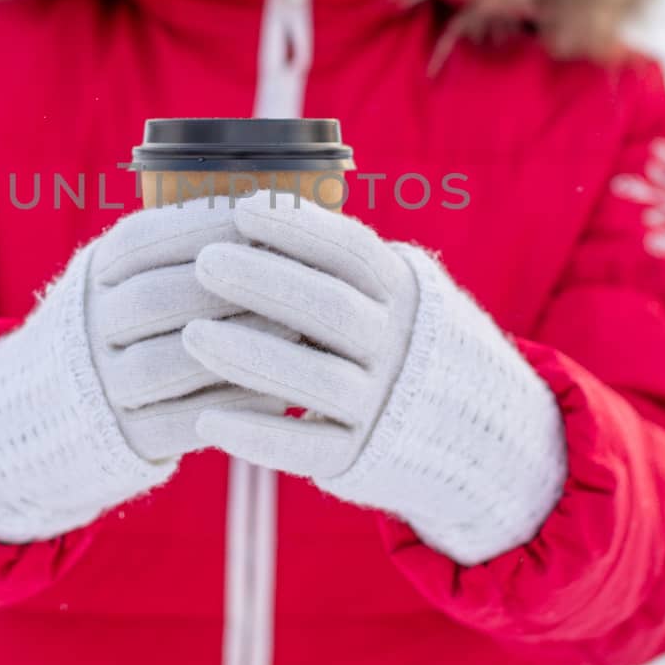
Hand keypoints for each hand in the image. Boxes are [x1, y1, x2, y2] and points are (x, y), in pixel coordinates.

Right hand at [0, 201, 287, 542]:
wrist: (63, 403)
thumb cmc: (135, 317)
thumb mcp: (140, 269)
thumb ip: (191, 243)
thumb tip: (275, 209)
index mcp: (97, 272)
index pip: (144, 239)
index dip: (207, 228)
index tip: (267, 221)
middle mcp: (91, 325)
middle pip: (156, 299)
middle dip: (230, 287)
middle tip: (297, 279)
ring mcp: (104, 384)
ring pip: (168, 363)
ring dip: (238, 346)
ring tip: (297, 335)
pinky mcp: (126, 437)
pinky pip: (182, 423)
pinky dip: (232, 406)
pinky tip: (279, 394)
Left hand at [184, 192, 568, 564]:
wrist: (472, 432)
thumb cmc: (390, 342)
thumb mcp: (383, 297)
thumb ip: (331, 267)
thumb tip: (243, 210)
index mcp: (402, 293)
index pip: (353, 251)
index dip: (299, 228)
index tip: (242, 208)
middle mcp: (397, 345)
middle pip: (330, 308)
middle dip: (264, 282)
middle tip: (205, 263)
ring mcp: (381, 403)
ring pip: (316, 379)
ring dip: (250, 356)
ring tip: (191, 335)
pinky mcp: (360, 456)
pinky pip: (308, 446)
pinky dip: (258, 435)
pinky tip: (207, 418)